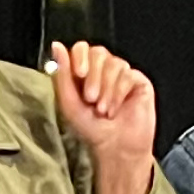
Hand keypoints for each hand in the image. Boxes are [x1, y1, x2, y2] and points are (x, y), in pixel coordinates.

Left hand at [47, 40, 156, 163]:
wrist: (115, 147)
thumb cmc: (91, 128)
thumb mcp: (69, 103)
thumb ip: (62, 74)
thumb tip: (56, 46)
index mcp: (84, 71)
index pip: (81, 48)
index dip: (80, 57)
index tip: (79, 73)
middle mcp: (103, 69)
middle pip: (98, 52)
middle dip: (93, 77)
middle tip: (90, 98)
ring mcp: (122, 73)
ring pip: (114, 64)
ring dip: (106, 90)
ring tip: (103, 110)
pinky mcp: (137, 81)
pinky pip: (128, 75)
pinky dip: (118, 93)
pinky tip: (115, 109)